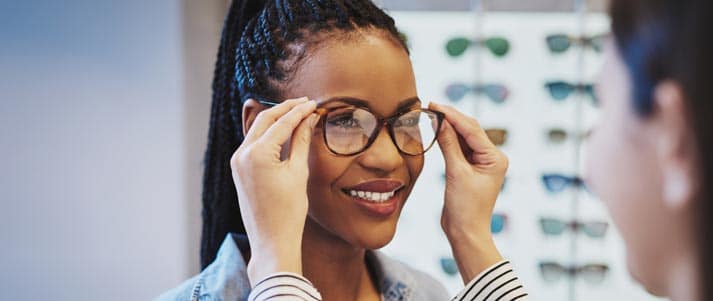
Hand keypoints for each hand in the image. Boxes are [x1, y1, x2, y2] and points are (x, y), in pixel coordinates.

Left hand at [229, 97, 318, 284]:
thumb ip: (301, 141)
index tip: (314, 104)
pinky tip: (283, 131)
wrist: (272, 241)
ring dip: (276, 120)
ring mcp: (237, 162)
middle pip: (265, 120)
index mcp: (256, 154)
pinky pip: (253, 143)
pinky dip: (268, 134)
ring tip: (297, 113)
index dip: (299, 111)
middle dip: (285, 109)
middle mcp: (241, 154)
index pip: (281, 123)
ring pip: (257, 130)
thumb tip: (309, 119)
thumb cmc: (288, 211)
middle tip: (306, 103)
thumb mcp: (298, 172)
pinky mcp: (238, 170)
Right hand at [430, 102, 508, 283]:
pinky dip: (447, 139)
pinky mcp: (470, 169)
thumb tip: (440, 121)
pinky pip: (459, 148)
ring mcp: (481, 163)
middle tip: (431, 105)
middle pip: (470, 130)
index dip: (452, 116)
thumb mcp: (456, 173)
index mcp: (495, 158)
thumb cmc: (465, 208)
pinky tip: (436, 130)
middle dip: (451, 118)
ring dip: (448, 127)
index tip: (435, 105)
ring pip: (464, 137)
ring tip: (431, 114)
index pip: (472, 130)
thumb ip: (448, 145)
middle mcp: (492, 157)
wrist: (465, 232)